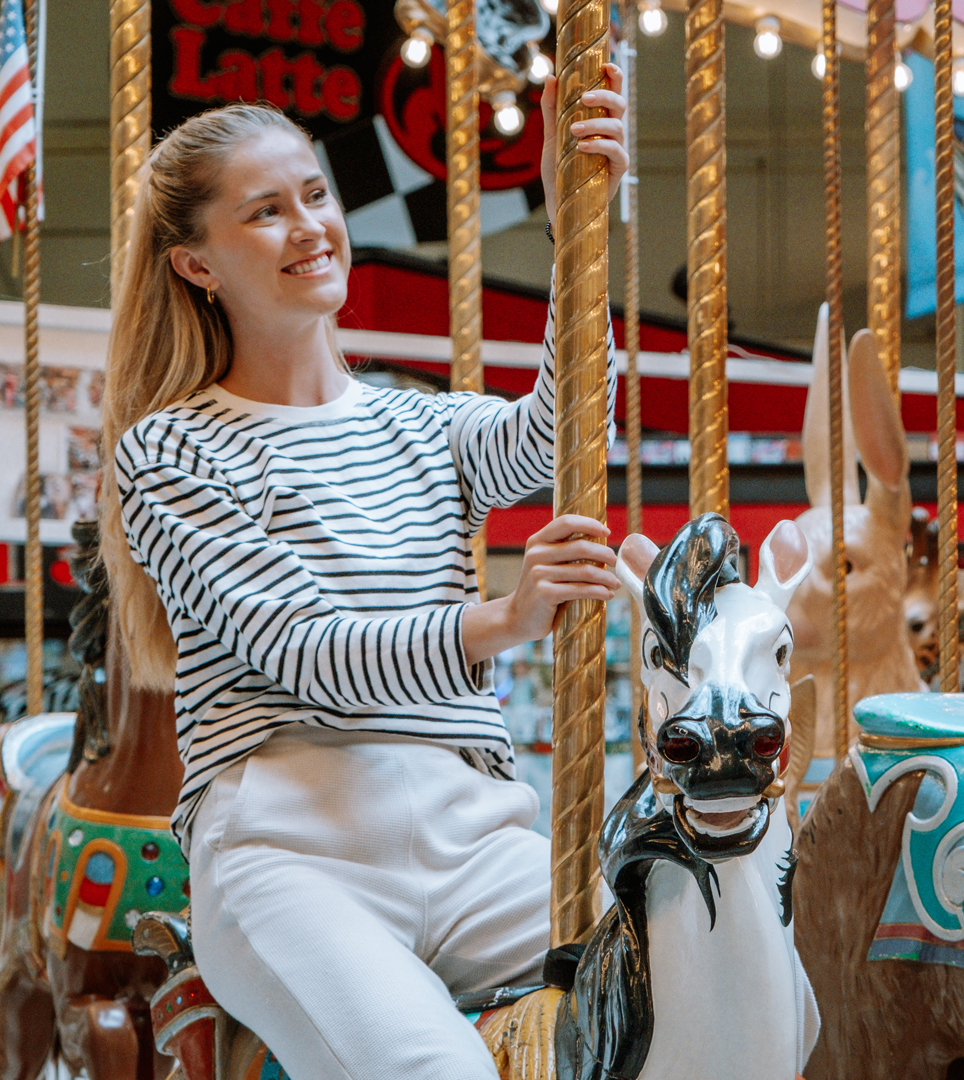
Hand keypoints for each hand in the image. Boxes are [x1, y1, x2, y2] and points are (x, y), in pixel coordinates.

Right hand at [461, 515, 619, 665]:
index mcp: (537, 541)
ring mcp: (538, 574)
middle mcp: (536, 554)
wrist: (518, 617)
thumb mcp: (546, 564)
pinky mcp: (545, 593)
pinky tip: (608, 594)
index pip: (566, 522)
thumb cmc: (542, 589)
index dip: (589, 524)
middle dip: (605, 554)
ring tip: (616, 583)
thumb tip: (602, 541)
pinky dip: (599, 592)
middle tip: (615, 563)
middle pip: (580, 547)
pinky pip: (580, 590)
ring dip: (607, 577)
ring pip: (584, 571)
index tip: (607, 533)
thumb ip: (565, 551)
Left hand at [541, 63, 629, 228]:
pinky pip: (616, 152)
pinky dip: (599, 146)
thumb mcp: (551, 136)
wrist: (558, 204)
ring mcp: (617, 150)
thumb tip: (551, 76)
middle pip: (619, 104)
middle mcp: (612, 132)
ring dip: (596, 124)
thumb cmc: (559, 170)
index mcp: (600, 120)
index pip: (613, 92)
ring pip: (618, 127)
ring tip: (574, 130)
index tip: (606, 64)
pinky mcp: (617, 170)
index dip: (615, 77)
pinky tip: (582, 147)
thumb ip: (552, 108)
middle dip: (605, 96)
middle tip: (584, 98)